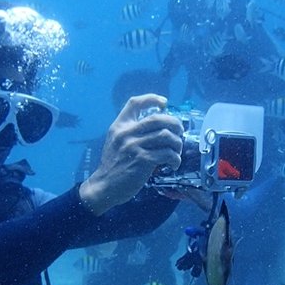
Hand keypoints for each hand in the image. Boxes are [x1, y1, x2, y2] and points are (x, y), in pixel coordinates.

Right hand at [79, 95, 182, 215]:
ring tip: (177, 152)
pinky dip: (175, 159)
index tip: (164, 103)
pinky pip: (167, 154)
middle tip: (180, 133)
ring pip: (166, 136)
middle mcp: (126, 133)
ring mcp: (134, 146)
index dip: (152, 99)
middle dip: (175, 124)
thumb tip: (157, 126)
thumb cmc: (114, 165)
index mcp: (120, 126)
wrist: (104, 186)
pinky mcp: (143, 160)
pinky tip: (174, 164)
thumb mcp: (116, 141)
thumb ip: (130, 131)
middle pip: (158, 118)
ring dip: (177, 143)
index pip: (134, 103)